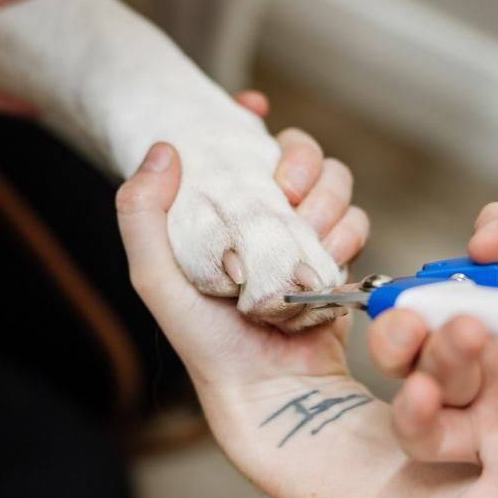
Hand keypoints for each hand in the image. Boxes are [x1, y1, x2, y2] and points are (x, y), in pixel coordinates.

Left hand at [117, 141, 362, 409]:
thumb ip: (141, 214)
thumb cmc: (205, 338)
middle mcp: (265, 214)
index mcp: (222, 208)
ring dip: (325, 206)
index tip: (252, 108)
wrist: (267, 388)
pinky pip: (357, 222)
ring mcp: (304, 233)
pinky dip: (343, 240)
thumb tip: (164, 149)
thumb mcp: (155, 277)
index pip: (242, 142)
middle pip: (302, 152)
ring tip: (303, 243)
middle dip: (301, 163)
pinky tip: (323, 267)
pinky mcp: (337, 257)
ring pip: (336, 182)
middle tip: (286, 193)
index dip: (250, 117)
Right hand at [362, 202, 497, 497]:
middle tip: (442, 327)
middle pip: (409, 371)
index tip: (422, 299)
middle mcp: (475, 378)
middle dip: (409, 349)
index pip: (415, 317)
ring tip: (427, 390)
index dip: (406, 310)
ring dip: (411, 414)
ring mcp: (493, 431)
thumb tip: (478, 245)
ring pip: (423, 437)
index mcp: (477, 321)